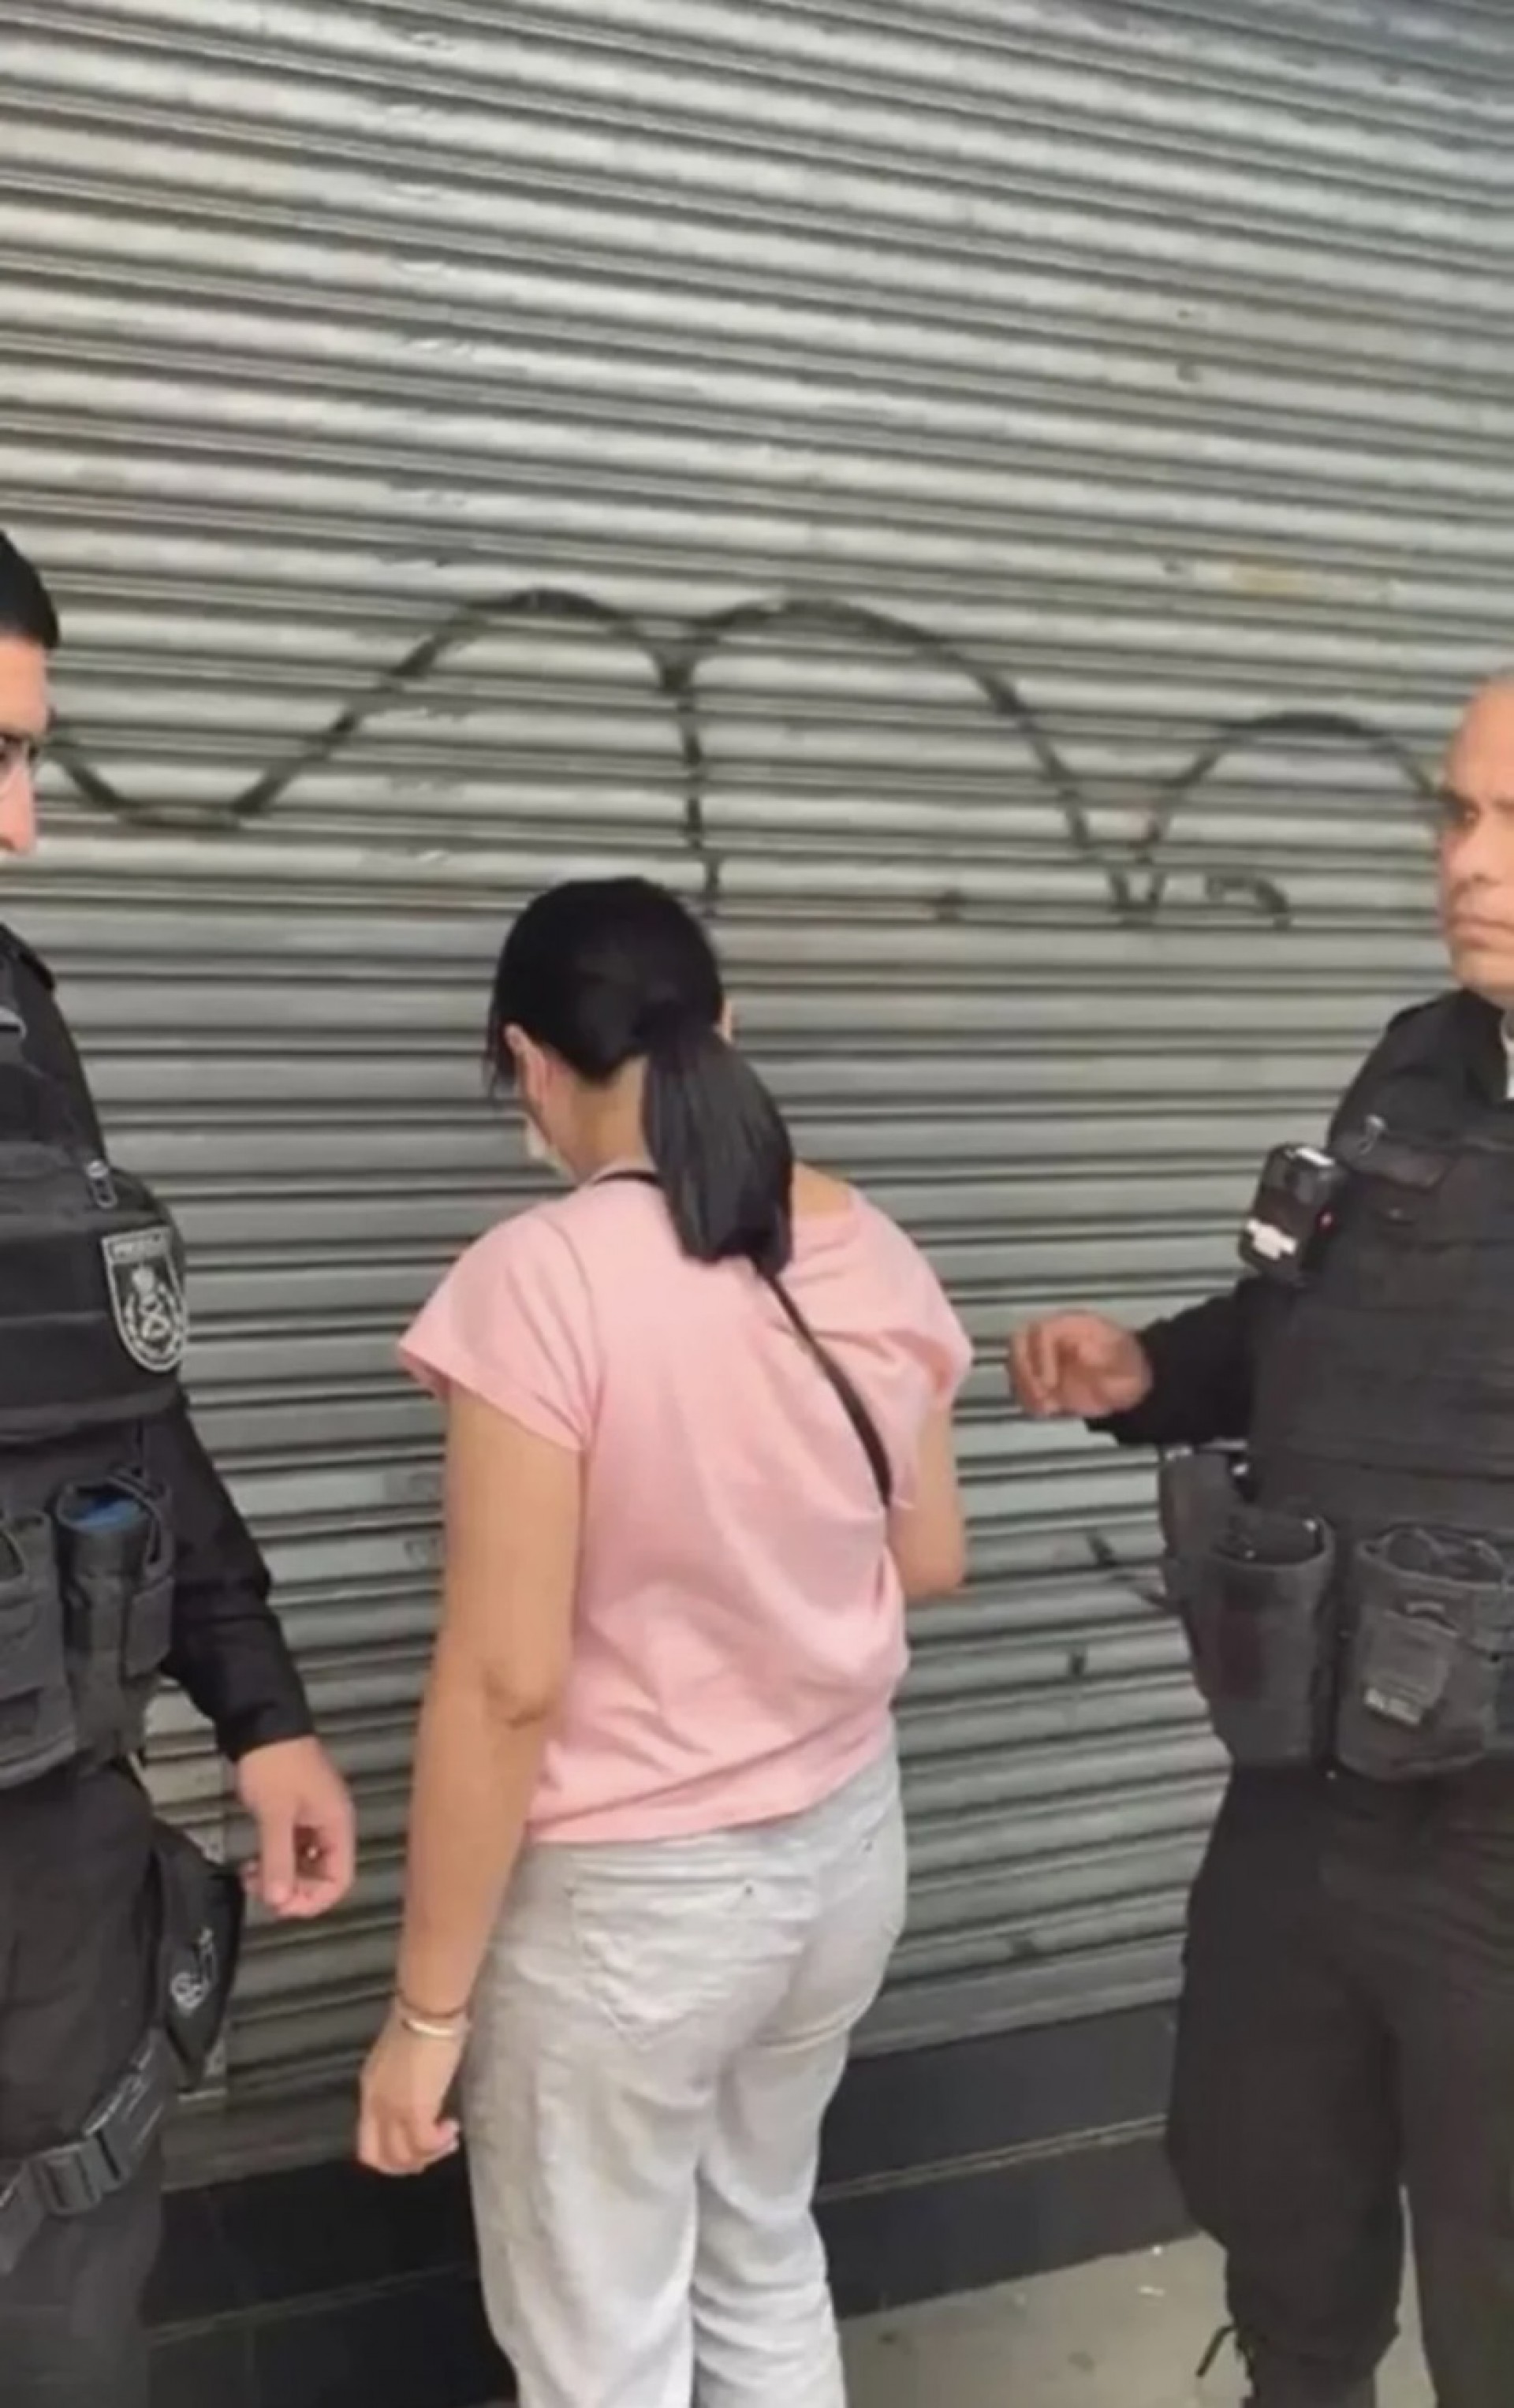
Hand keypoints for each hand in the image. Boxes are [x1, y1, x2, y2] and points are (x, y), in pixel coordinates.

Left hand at [235, 1736, 356, 1919]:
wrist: (260, 1723)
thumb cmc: (274, 1764)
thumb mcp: (275, 1814)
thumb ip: (278, 1860)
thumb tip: (279, 1900)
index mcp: (338, 1824)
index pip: (339, 1880)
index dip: (313, 1900)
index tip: (281, 1904)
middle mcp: (332, 1824)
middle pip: (323, 1875)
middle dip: (293, 1890)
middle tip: (262, 1892)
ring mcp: (314, 1818)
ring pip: (306, 1864)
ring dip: (281, 1877)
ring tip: (251, 1877)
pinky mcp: (296, 1813)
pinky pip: (293, 1849)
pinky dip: (276, 1860)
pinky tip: (254, 1862)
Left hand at [357, 2009, 463, 2177]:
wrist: (428, 2010)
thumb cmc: (421, 2021)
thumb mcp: (401, 2057)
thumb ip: (401, 2081)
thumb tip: (418, 2093)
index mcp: (370, 2089)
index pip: (368, 2141)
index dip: (391, 2153)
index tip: (415, 2146)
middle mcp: (375, 2104)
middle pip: (380, 2158)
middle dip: (407, 2165)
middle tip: (432, 2153)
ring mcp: (393, 2109)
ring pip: (402, 2157)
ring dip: (427, 2156)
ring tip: (448, 2140)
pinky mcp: (415, 2110)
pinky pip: (423, 2144)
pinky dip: (438, 2144)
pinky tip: (452, 2130)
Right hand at [1010, 1313, 1152, 1419]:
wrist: (1133, 1384)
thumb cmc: (1128, 1366)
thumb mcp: (1123, 1359)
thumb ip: (1103, 1355)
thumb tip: (1081, 1351)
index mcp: (1071, 1326)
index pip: (1041, 1331)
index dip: (1040, 1356)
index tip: (1049, 1382)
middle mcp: (1052, 1339)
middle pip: (1019, 1344)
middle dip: (1024, 1371)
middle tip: (1040, 1395)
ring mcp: (1044, 1358)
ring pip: (1016, 1365)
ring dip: (1024, 1388)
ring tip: (1044, 1407)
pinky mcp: (1041, 1379)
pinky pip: (1022, 1385)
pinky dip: (1028, 1399)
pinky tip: (1044, 1411)